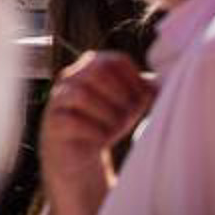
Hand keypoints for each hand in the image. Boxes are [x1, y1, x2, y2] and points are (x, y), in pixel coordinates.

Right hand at [40, 50, 155, 214]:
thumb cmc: (105, 123)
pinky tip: (101, 139)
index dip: (135, 80)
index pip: (116, 60)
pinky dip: (93, 131)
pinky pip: (71, 121)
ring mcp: (58, 99)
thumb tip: (161, 83)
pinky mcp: (53, 123)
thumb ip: (143, 90)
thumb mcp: (129, 105)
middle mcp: (71, 77)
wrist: (79, 153)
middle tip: (128, 114)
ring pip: (81, 94)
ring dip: (106, 114)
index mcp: (90, 66)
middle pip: (97, 71)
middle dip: (120, 95)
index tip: (143, 100)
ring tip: (115, 127)